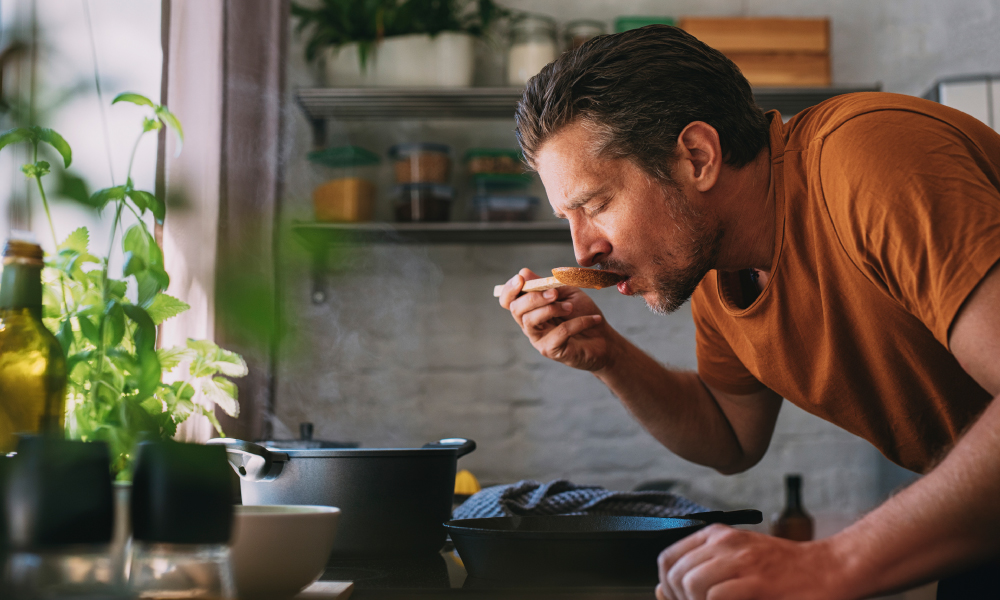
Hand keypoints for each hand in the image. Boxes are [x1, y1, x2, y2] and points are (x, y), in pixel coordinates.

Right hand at [498, 268, 614, 371]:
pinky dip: (578, 322)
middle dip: (534, 297)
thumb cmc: (583, 313)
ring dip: (552, 309)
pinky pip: (559, 333)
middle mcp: (530, 324)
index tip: (521, 279)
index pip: (508, 300)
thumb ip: (547, 283)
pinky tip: (593, 319)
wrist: (604, 339)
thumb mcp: (567, 292)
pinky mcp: (551, 351)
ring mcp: (539, 339)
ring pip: (531, 321)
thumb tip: (524, 272)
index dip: (509, 289)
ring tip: (571, 307)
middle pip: (516, 309)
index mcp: (530, 308)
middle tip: (555, 293)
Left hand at [656, 525, 844, 599]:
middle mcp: (724, 541)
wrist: (829, 570)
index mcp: (716, 535)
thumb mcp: (735, 566)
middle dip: (680, 599)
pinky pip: (716, 595)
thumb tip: (660, 591)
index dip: (667, 586)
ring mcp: (741, 559)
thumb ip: (698, 574)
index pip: (667, 559)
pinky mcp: (758, 580)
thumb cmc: (782, 572)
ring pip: (691, 583)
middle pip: (674, 573)